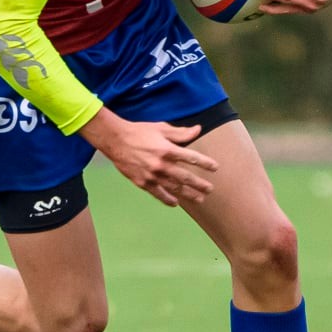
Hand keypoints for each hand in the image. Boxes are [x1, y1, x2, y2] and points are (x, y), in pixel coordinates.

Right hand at [80, 109, 218, 206]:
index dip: (205, 163)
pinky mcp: (143, 182)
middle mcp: (162, 165)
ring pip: (174, 188)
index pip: (192, 158)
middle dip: (200, 184)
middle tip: (210, 189)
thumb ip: (180, 133)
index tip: (215, 168)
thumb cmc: (139, 132)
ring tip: (199, 199)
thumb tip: (198, 129)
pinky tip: (176, 203)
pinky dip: (168, 199)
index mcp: (168, 150)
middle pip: (186, 177)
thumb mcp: (161, 128)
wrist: (115, 140)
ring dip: (188, 194)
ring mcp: (152, 175)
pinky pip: (158, 193)